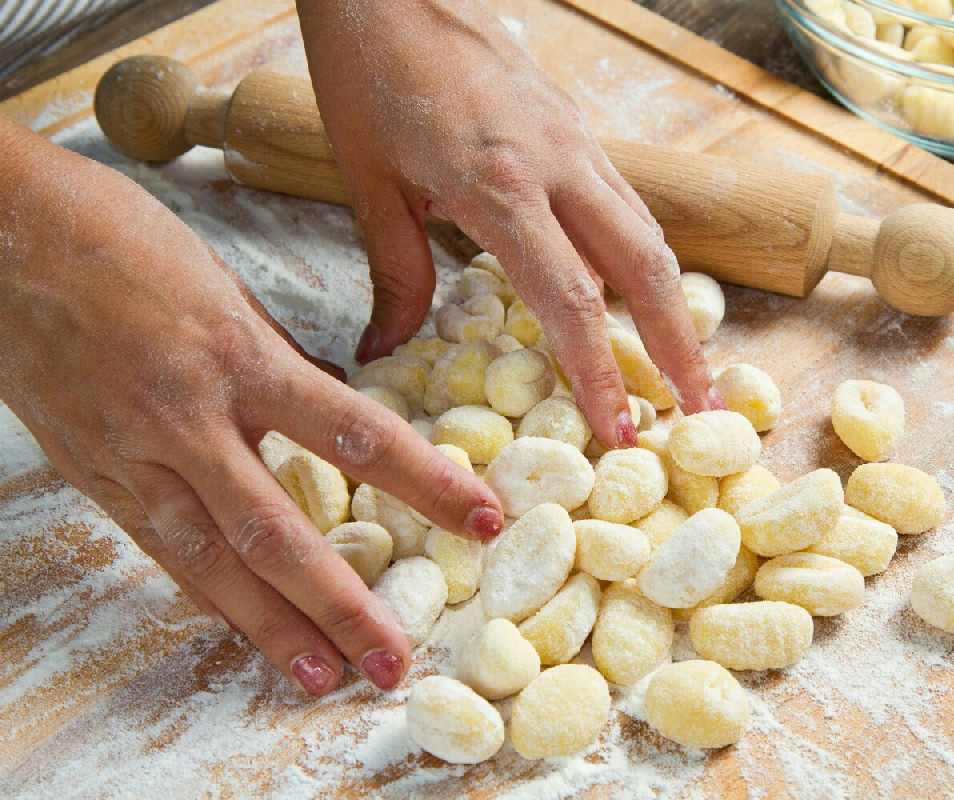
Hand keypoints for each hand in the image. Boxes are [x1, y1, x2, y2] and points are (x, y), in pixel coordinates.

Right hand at [0, 118, 502, 694]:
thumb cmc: (119, 238)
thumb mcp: (226, 287)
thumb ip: (280, 358)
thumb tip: (332, 405)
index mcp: (239, 356)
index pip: (356, 432)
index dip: (426, 482)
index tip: (481, 518)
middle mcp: (189, 416)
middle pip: (279, 530)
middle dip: (340, 603)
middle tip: (392, 660)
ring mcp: (133, 452)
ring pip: (211, 560)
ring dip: (271, 627)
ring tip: (320, 676)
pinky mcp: (93, 472)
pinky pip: (158, 547)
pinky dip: (205, 594)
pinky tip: (242, 629)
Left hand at [296, 0, 719, 447]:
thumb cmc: (369, 72)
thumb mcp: (369, 182)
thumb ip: (395, 272)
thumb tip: (385, 348)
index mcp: (501, 184)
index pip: (572, 299)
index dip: (601, 372)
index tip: (621, 431)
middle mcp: (558, 164)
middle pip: (647, 266)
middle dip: (680, 345)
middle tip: (700, 410)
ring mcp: (577, 141)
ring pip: (649, 231)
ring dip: (674, 304)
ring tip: (687, 364)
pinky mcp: (578, 126)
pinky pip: (626, 201)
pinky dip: (644, 257)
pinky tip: (642, 292)